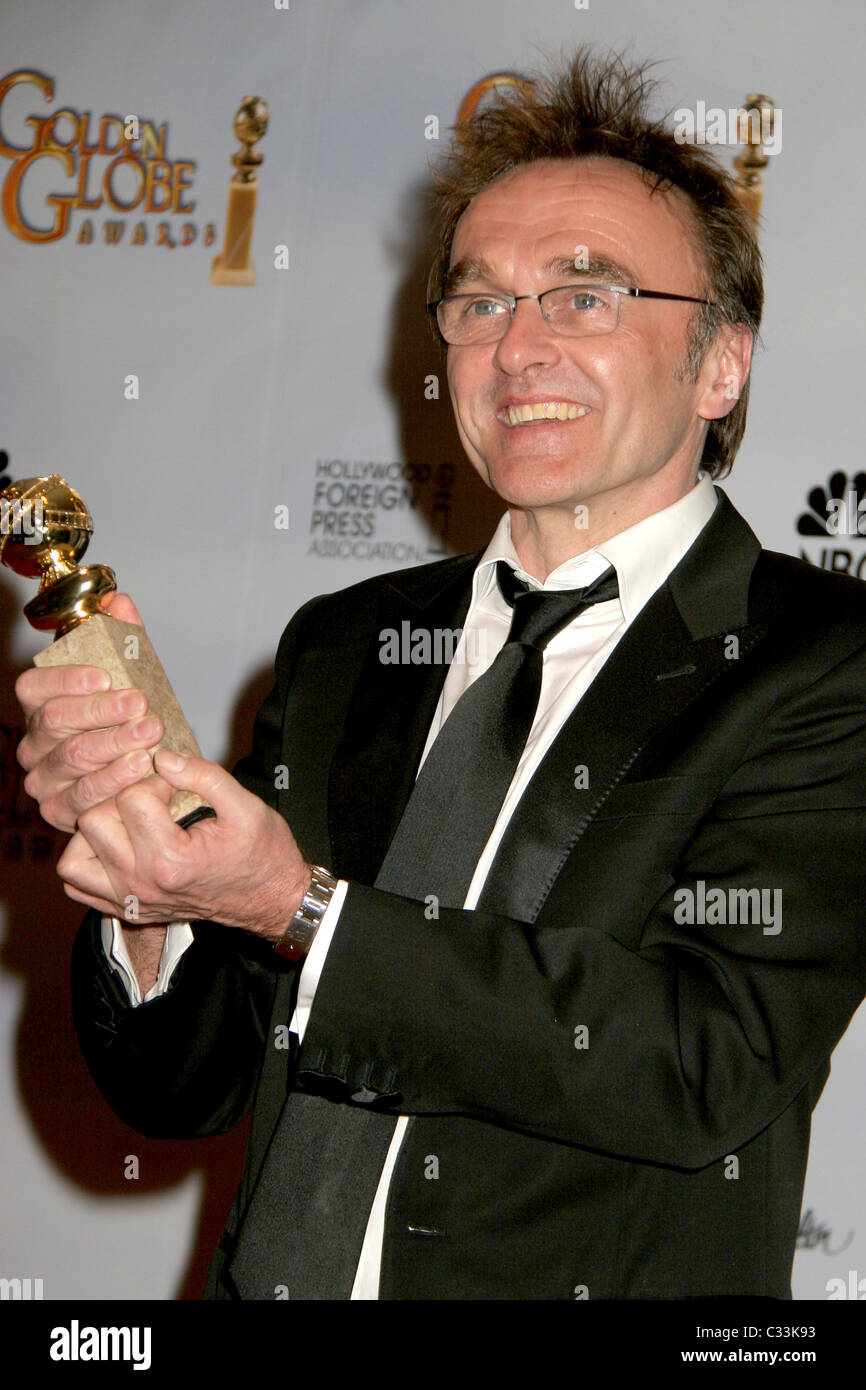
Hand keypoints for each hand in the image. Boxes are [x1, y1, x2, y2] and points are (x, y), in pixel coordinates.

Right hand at [15, 593, 164, 831]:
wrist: (144, 774)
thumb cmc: (128, 721)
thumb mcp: (132, 678)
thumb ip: (125, 639)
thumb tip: (119, 600)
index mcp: (40, 704)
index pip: (35, 687)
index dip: (66, 680)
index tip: (106, 677)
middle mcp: (33, 742)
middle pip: (57, 722)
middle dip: (102, 713)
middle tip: (142, 708)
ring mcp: (43, 779)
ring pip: (73, 760)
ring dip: (114, 748)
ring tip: (150, 739)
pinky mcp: (58, 812)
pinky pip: (83, 799)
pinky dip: (116, 785)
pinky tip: (142, 771)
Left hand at [57, 749, 312, 941]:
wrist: (270, 899)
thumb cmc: (262, 854)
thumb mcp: (246, 806)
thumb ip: (203, 776)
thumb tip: (162, 757)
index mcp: (170, 859)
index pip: (131, 798)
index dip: (155, 780)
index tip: (177, 786)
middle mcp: (142, 885)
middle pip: (93, 822)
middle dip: (121, 800)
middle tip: (152, 801)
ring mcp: (130, 901)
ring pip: (73, 858)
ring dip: (95, 832)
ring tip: (127, 823)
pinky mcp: (127, 909)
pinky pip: (77, 886)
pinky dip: (87, 862)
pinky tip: (115, 846)